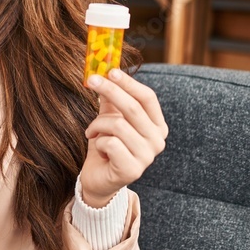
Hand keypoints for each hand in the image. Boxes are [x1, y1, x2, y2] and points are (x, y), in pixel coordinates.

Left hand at [79, 69, 167, 207]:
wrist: (99, 179)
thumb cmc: (106, 146)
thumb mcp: (110, 118)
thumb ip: (111, 98)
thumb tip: (105, 71)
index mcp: (157, 126)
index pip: (148, 98)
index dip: (129, 83)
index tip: (111, 70)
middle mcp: (157, 141)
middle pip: (133, 108)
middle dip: (110, 90)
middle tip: (91, 80)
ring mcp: (147, 157)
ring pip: (118, 125)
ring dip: (98, 125)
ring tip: (92, 132)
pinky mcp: (132, 170)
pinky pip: (110, 143)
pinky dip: (98, 141)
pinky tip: (98, 149)